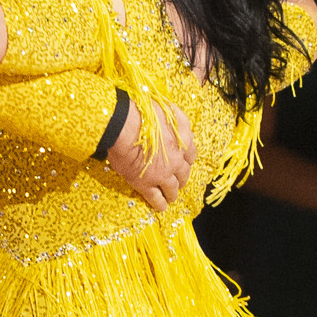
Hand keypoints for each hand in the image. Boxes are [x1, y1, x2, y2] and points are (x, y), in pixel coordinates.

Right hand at [105, 96, 195, 211]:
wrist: (125, 125)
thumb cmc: (142, 112)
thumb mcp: (167, 108)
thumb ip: (175, 117)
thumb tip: (176, 118)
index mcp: (183, 140)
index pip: (191, 154)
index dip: (187, 160)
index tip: (184, 163)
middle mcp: (177, 159)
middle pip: (184, 174)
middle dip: (182, 178)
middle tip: (178, 182)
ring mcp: (163, 174)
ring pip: (173, 189)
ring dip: (172, 193)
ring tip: (171, 197)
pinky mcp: (147, 184)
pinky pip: (157, 198)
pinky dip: (160, 204)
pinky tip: (160, 208)